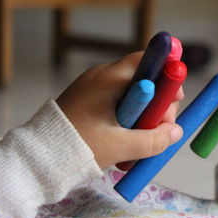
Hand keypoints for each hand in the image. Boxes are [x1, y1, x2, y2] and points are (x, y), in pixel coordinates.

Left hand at [56, 52, 183, 168]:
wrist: (40, 157)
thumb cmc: (79, 146)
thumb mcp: (121, 146)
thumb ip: (153, 140)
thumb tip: (176, 132)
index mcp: (109, 78)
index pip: (146, 60)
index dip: (167, 74)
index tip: (176, 96)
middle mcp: (103, 77)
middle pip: (145, 81)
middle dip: (159, 106)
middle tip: (160, 131)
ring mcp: (96, 89)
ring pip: (135, 96)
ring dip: (145, 117)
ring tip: (139, 144)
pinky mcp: (91, 102)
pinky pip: (121, 104)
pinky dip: (130, 120)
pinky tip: (127, 141)